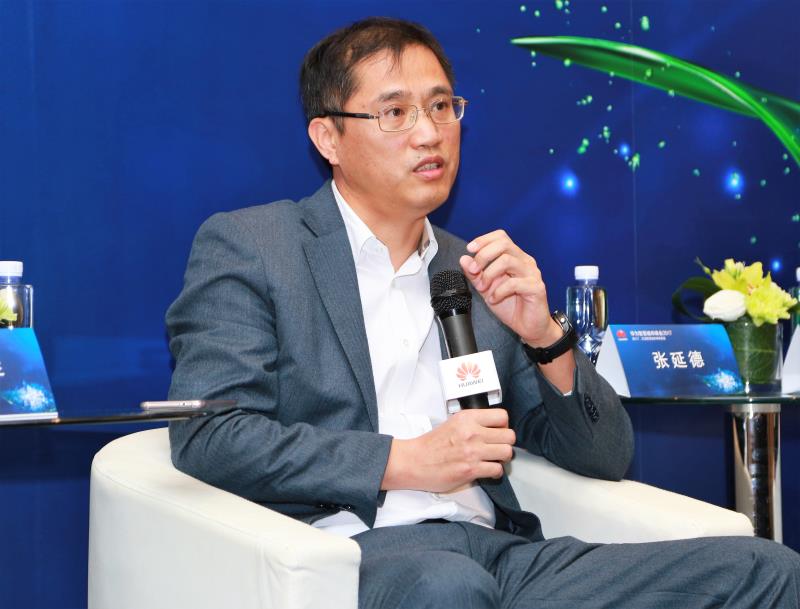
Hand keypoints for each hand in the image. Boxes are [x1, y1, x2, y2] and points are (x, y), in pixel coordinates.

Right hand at [382, 408, 514, 492]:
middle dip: (505, 443)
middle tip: (497, 448)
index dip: (504, 426)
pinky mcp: (471, 469)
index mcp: (467, 418)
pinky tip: (486, 470)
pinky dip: (495, 472)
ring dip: (502, 458)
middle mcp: (472, 432)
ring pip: (507, 453)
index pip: (502, 416)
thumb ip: (472, 424)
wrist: (414, 461)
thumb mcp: (453, 423)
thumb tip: (492, 429)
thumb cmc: (431, 445)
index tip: (498, 432)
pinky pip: (497, 470)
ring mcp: (472, 451)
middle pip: (509, 435)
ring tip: (493, 459)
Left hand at [459, 230, 559, 346]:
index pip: (501, 237)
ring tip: (483, 289)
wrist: (528, 327)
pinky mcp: (536, 287)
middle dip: (483, 256)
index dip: (484, 240)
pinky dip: (498, 291)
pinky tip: (494, 299)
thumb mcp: (486, 289)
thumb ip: (475, 274)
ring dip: (489, 274)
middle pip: (504, 244)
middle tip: (474, 271)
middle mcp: (525, 261)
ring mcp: (532, 273)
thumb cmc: (510, 305)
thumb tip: (464, 259)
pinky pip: (514, 283)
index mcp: (515, 257)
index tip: (469, 249)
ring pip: (507, 261)